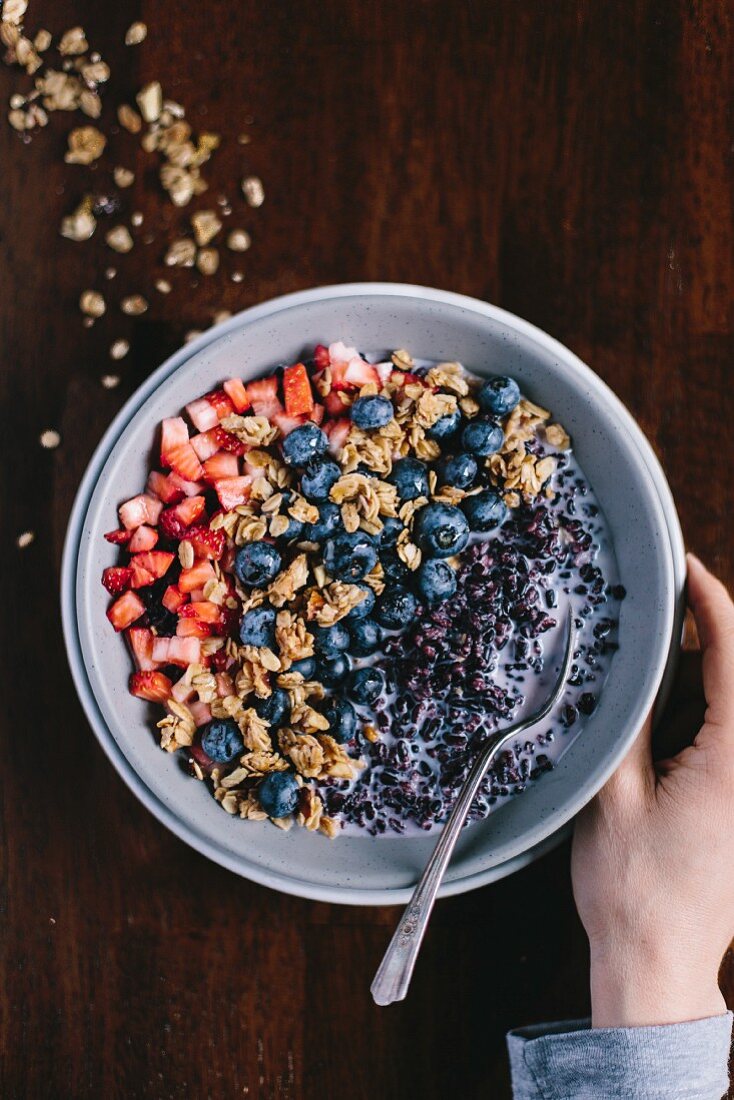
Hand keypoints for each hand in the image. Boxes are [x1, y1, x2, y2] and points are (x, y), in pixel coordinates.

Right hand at [571, 554, 733, 1027]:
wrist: (657, 965)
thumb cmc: (632, 891)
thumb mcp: (612, 794)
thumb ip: (629, 719)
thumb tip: (629, 662)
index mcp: (733, 764)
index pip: (733, 659)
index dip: (713, 602)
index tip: (686, 566)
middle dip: (701, 642)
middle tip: (651, 629)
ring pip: (731, 707)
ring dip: (698, 684)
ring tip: (649, 695)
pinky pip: (728, 738)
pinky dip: (701, 717)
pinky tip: (664, 732)